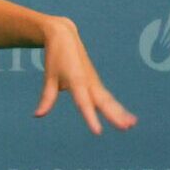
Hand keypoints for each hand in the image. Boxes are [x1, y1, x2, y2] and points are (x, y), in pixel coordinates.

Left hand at [37, 20, 135, 134]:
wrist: (65, 37)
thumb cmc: (56, 58)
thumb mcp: (50, 77)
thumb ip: (47, 97)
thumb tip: (38, 115)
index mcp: (77, 81)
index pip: (84, 104)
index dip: (91, 118)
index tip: (98, 132)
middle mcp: (89, 82)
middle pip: (104, 102)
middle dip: (115, 115)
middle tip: (126, 128)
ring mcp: (95, 82)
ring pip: (109, 100)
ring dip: (120, 112)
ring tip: (131, 125)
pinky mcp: (96, 83)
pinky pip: (108, 98)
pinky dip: (117, 107)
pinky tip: (127, 118)